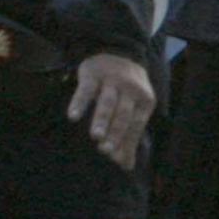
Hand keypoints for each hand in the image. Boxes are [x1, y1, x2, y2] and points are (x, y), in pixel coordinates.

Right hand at [68, 53, 155, 170]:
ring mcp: (112, 80)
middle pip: (123, 115)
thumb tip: (127, 167)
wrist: (117, 51)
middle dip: (115, 133)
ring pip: (107, 102)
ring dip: (101, 119)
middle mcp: (131, 89)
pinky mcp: (93, 73)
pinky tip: (73, 116)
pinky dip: (79, 102)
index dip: (126, 142)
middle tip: (105, 151)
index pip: (136, 125)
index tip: (116, 160)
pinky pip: (86, 89)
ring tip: (95, 136)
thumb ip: (129, 137)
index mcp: (145, 100)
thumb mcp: (135, 108)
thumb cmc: (127, 89)